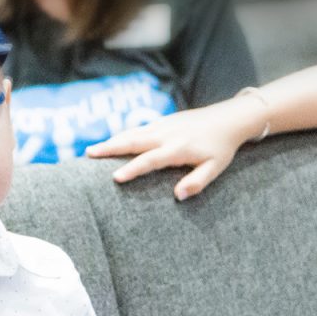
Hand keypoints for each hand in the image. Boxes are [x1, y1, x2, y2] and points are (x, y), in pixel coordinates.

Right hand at [86, 97, 261, 200]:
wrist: (228, 119)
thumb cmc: (221, 148)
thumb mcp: (214, 168)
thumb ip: (197, 182)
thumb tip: (178, 196)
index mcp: (178, 148)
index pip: (150, 160)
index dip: (133, 169)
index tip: (115, 178)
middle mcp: (166, 134)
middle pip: (133, 140)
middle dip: (110, 147)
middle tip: (88, 154)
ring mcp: (162, 125)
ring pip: (132, 132)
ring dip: (111, 141)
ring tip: (91, 151)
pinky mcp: (162, 121)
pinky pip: (138, 129)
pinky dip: (122, 136)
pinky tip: (110, 143)